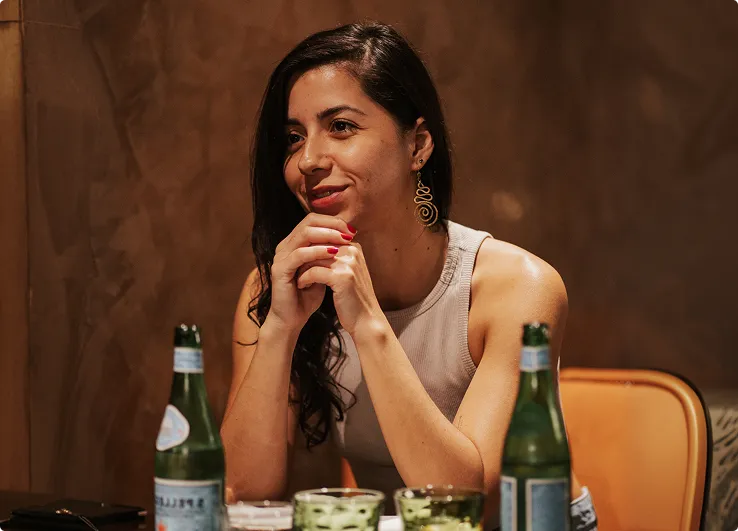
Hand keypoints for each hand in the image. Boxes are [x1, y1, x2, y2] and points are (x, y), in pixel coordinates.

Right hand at [267, 213, 355, 333]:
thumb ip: (329, 254)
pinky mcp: (280, 270)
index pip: (313, 220)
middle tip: (349, 233)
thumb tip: (348, 238)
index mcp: (294, 243)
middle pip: (308, 222)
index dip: (333, 221)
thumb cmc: (307, 295)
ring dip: (327, 235)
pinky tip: (332, 253)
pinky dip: (317, 252)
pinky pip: (299, 254)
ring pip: (304, 234)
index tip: (352, 230)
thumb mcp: (323, 270)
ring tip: (344, 240)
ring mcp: (280, 257)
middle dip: (332, 225)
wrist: (292, 319)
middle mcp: (285, 246)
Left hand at [295, 239, 381, 336]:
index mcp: (354, 247)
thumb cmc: (354, 298)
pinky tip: (302, 285)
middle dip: (304, 257)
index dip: (309, 249)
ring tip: (298, 277)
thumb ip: (335, 257)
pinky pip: (314, 271)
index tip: (301, 261)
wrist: (366, 320)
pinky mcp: (342, 277)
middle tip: (295, 268)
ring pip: (314, 257)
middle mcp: (353, 251)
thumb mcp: (346, 272)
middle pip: (318, 244)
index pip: (325, 237)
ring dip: (302, 267)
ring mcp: (349, 263)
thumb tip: (312, 245)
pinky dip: (304, 278)